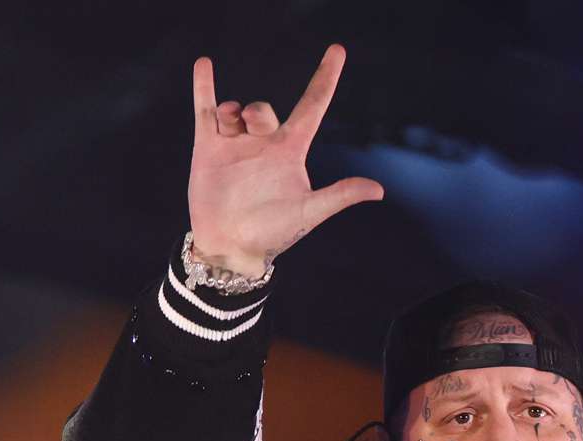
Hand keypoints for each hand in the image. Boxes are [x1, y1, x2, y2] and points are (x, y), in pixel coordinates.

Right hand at [188, 44, 384, 273]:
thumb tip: (378, 190)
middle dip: (258, 110)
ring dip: (232, 110)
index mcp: (291, 152)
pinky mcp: (208, 148)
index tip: (337, 51)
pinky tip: (205, 64)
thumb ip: (340, 195)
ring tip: (229, 121)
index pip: (312, 106)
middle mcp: (264, 144)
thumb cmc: (274, 233)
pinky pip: (205, 111)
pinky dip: (204, 87)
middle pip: (265, 110)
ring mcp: (235, 144)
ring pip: (235, 111)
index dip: (325, 78)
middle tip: (251, 122)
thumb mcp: (309, 212)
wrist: (231, 246)